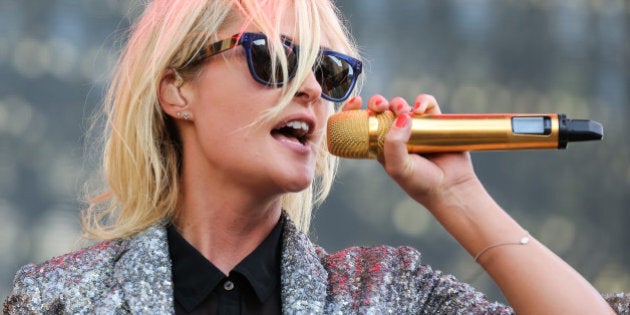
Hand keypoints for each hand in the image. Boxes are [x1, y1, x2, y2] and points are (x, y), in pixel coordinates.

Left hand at [341, 94, 478, 209]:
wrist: (451, 188)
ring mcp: (415, 127)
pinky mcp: (435, 122)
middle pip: (381, 110)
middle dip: (377, 102)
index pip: (363, 124)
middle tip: (380, 106)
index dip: (356, 110)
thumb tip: (402, 116)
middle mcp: (396, 135)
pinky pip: (427, 104)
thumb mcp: (398, 167)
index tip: (356, 102)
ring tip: (403, 111)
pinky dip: (423, 101)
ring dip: (398, 102)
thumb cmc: (421, 183)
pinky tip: (421, 109)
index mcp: (380, 145)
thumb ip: (394, 144)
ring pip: (402, 105)